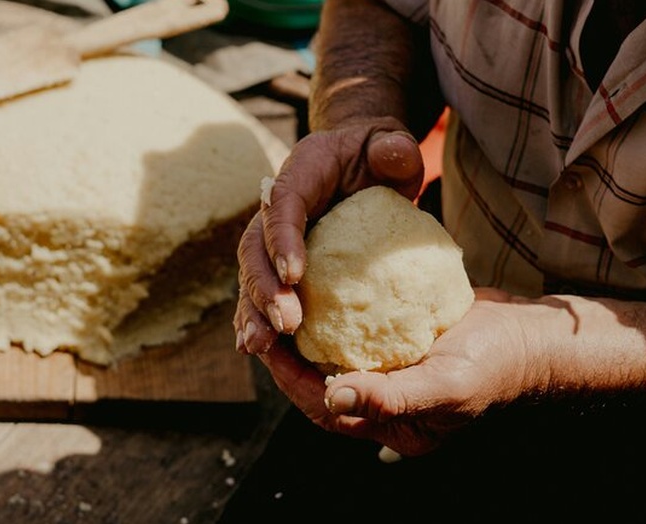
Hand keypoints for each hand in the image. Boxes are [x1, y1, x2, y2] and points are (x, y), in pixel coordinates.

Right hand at [234, 118, 424, 354]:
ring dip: (253, 311)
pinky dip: (255, 318)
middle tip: (284, 324)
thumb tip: (394, 153)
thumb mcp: (390, 145)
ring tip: (259, 346)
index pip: (283, 203)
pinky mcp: (277, 263)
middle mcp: (275, 207)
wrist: (359, 162)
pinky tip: (256, 349)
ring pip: (251, 274)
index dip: (282, 238)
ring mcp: (272, 237)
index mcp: (300, 172)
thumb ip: (394, 149)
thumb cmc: (377, 155)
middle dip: (264, 287)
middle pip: (255, 246)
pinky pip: (260, 291)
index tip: (294, 275)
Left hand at [256, 288, 538, 456]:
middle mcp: (384, 402)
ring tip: (283, 306)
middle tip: (263, 323)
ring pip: (333, 358)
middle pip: (319, 385)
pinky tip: (318, 288)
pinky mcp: (396, 344)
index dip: (291, 380)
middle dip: (289, 359)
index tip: (268, 346)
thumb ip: (391, 397)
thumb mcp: (446, 385)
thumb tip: (333, 396)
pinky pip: (355, 334)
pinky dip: (334, 316)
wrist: (532, 338)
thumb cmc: (495, 367)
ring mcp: (390, 372)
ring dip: (306, 337)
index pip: (323, 408)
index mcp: (389, 424)